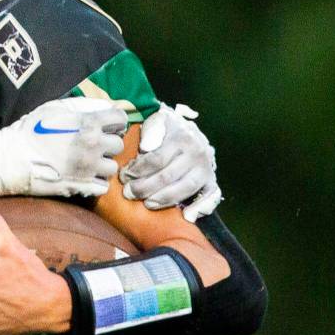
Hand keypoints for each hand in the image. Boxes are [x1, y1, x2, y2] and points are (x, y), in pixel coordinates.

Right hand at [0, 97, 127, 207]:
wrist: (11, 158)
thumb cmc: (31, 130)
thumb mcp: (55, 108)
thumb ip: (84, 105)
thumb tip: (106, 106)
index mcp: (88, 123)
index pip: (120, 119)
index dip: (114, 122)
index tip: (106, 127)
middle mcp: (93, 145)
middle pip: (118, 145)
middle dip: (108, 144)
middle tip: (94, 146)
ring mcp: (89, 168)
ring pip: (112, 168)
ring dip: (103, 165)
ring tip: (88, 163)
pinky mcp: (82, 186)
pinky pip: (102, 186)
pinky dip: (96, 183)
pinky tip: (84, 177)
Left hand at [120, 103, 221, 221]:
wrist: (189, 130)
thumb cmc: (166, 129)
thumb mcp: (158, 120)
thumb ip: (151, 129)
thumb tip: (146, 147)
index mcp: (181, 137)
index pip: (156, 159)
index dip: (137, 170)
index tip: (124, 176)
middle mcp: (196, 152)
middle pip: (168, 176)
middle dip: (145, 187)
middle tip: (129, 193)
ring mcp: (205, 168)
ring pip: (185, 188)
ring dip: (164, 199)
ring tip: (147, 204)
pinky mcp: (211, 180)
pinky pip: (211, 196)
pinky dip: (200, 207)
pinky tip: (186, 215)